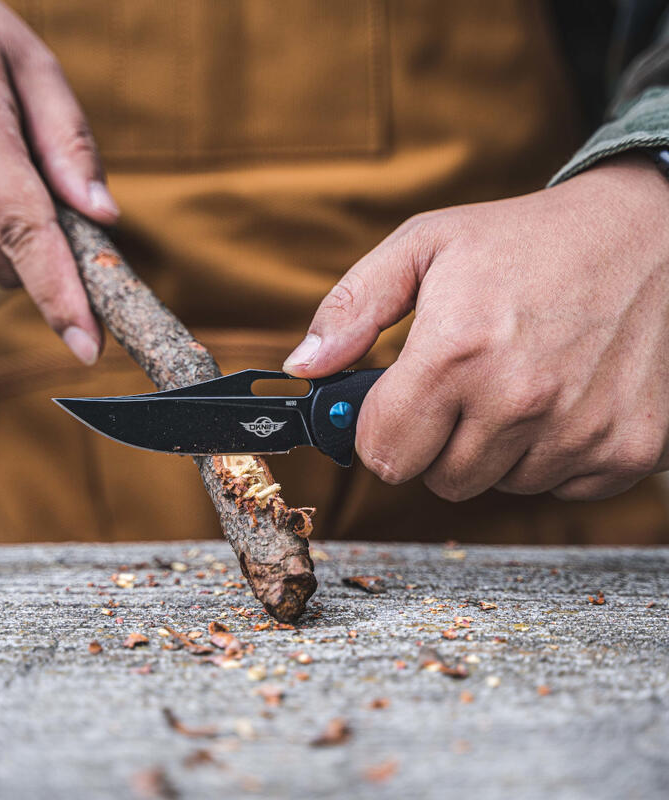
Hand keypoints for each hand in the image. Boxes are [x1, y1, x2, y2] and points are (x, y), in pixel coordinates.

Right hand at [0, 0, 118, 363]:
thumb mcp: (37, 70)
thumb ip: (72, 149)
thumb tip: (104, 219)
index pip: (23, 232)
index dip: (60, 294)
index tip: (87, 346)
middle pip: (7, 261)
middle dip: (48, 256)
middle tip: (65, 206)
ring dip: (11, 238)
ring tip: (2, 166)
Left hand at [285, 155, 668, 500]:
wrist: (649, 233)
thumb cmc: (528, 240)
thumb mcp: (426, 246)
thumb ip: (353, 308)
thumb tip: (305, 367)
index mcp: (457, 351)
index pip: (383, 453)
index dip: (378, 432)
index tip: (393, 408)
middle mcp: (519, 400)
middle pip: (440, 482)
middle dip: (436, 443)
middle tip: (460, 389)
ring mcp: (579, 430)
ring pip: (498, 486)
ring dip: (495, 449)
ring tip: (516, 384)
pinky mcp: (628, 449)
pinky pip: (558, 486)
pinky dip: (549, 455)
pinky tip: (562, 400)